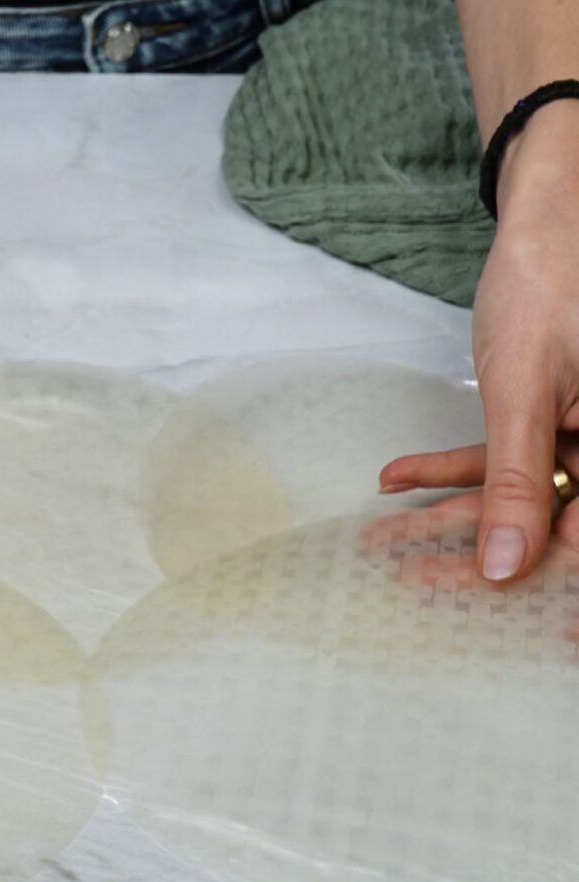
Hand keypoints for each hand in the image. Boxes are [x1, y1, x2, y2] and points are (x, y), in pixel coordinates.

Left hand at [381, 103, 578, 583]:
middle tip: (404, 574)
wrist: (547, 220)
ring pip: (514, 491)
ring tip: (381, 531)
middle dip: (468, 546)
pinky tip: (395, 475)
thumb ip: (518, 483)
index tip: (472, 601)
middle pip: (542, 520)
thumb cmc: (547, 293)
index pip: (574, 539)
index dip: (532, 576)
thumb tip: (505, 569)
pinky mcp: (554, 420)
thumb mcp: (525, 396)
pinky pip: (504, 455)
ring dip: (444, 507)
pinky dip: (450, 464)